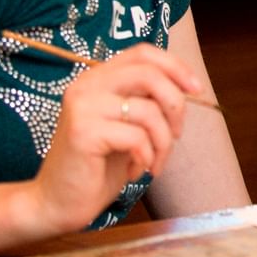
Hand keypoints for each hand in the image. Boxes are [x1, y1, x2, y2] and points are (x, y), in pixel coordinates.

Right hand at [21, 46, 202, 234]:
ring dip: (163, 143)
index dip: (175, 66)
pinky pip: (137, 137)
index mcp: (97, 78)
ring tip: (154, 162)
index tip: (197, 89)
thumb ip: (147, 100)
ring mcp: (82, 107)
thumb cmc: (99, 165)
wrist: (59, 203)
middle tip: (176, 135)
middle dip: (176, 105)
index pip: (142, 53)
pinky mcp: (83, 132)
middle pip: (149, 74)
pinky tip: (135, 172)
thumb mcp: (129, 125)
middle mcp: (86, 86)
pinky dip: (146, 158)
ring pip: (149, 111)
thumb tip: (187, 85)